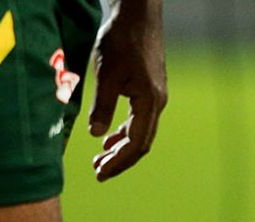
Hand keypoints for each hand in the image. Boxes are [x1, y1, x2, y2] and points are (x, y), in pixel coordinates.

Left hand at [87, 0, 166, 180]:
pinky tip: (109, 136)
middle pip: (141, 143)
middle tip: (98, 172)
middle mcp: (157, 105)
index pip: (136, 144)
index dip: (119, 161)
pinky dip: (124, 132)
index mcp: (150, 104)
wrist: (138, 16)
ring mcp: (156, 99)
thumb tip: (97, 135)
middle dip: (120, 160)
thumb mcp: (107, 74)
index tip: (101, 173)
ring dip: (121, 147)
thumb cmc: (122, 41)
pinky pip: (140, 121)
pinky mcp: (150, 91)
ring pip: (140, 133)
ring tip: (100, 158)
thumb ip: (102, 107)